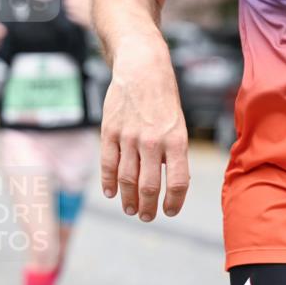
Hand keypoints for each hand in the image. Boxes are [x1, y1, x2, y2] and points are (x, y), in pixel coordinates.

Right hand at [99, 34, 189, 221]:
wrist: (142, 68)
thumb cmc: (163, 98)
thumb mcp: (178, 124)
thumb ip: (172, 154)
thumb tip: (168, 183)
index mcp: (176, 140)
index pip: (178, 182)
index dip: (174, 202)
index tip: (170, 211)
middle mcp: (152, 141)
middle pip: (150, 186)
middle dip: (148, 207)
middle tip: (146, 216)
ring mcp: (128, 137)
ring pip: (127, 179)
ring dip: (128, 199)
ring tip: (130, 209)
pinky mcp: (109, 131)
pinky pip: (107, 164)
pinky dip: (108, 182)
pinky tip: (110, 192)